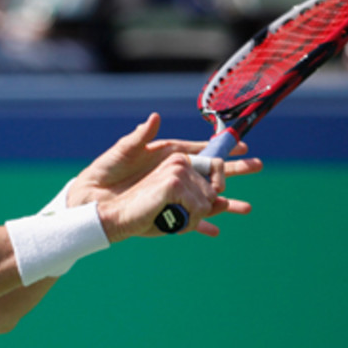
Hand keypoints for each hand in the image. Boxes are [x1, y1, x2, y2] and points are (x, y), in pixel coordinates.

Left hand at [68, 113, 262, 239]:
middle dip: (233, 170)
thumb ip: (138, 137)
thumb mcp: (121, 152)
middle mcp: (173, 175)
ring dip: (225, 203)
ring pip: (204, 198)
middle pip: (209, 172)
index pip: (200, 150)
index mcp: (166, 156)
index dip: (220, 148)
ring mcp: (171, 195)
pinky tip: (216, 229)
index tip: (241, 144)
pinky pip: (187, 220)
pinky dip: (201, 225)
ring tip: (247, 208)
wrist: (89, 200)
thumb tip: (153, 117)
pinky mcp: (163, 213)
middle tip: (257, 166)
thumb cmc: (103, 172)